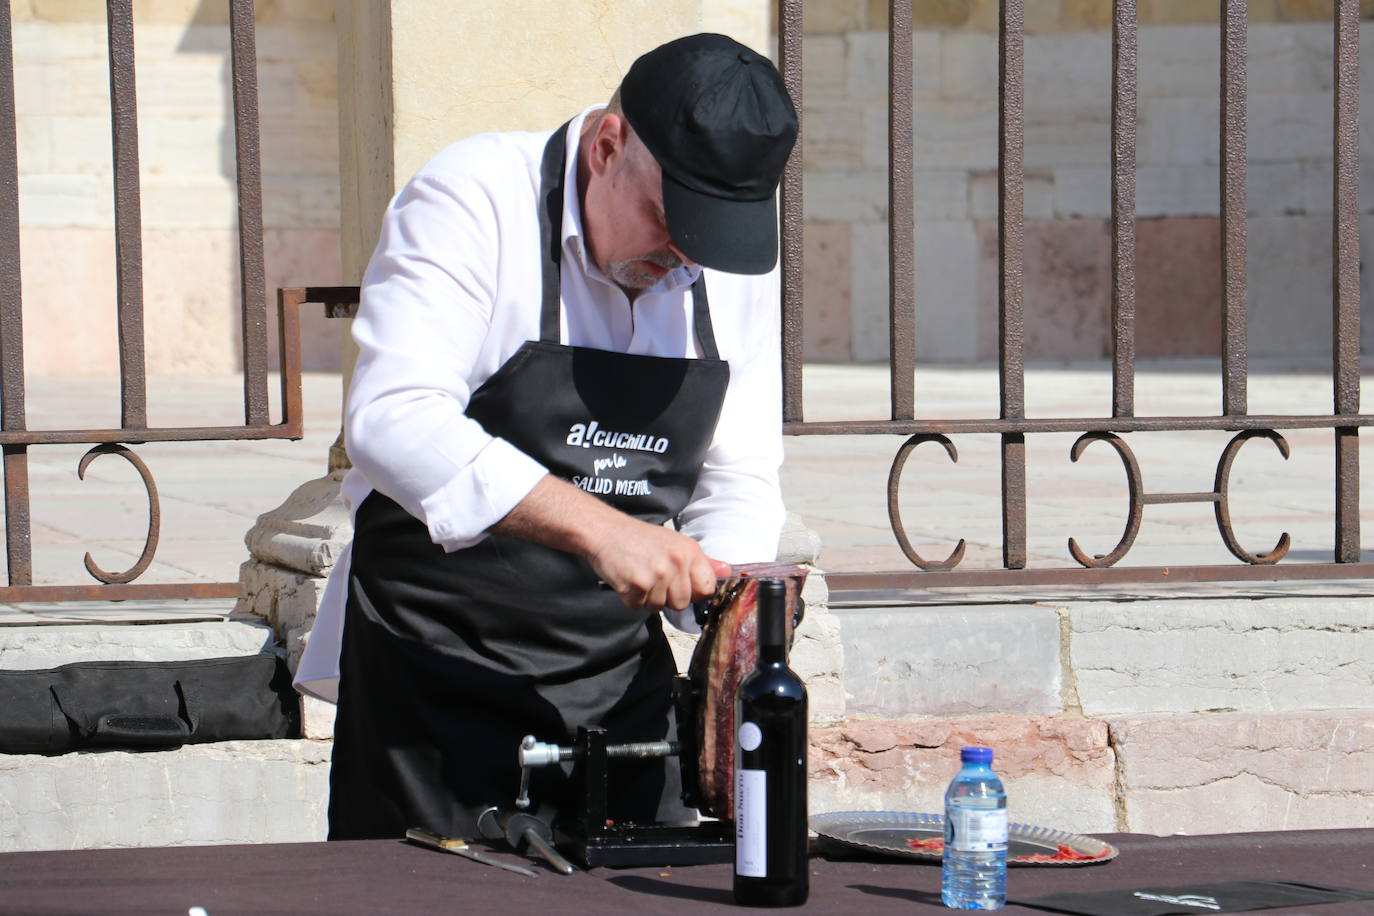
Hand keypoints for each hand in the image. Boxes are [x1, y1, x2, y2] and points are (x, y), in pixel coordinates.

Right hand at [492, 475, 730, 612]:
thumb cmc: (640, 539)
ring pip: (660, 607)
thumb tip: (727, 571)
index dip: (693, 591)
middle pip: (682, 603)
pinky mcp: (637, 585)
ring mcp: (657, 574)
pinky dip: (631, 598)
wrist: (605, 531)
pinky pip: (639, 607)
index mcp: (690, 551)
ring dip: (648, 598)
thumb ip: (702, 561)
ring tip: (639, 575)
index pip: (706, 589)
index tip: (680, 583)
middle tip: (652, 575)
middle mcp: (677, 562)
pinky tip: (627, 579)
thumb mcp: (675, 543)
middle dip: (667, 596)